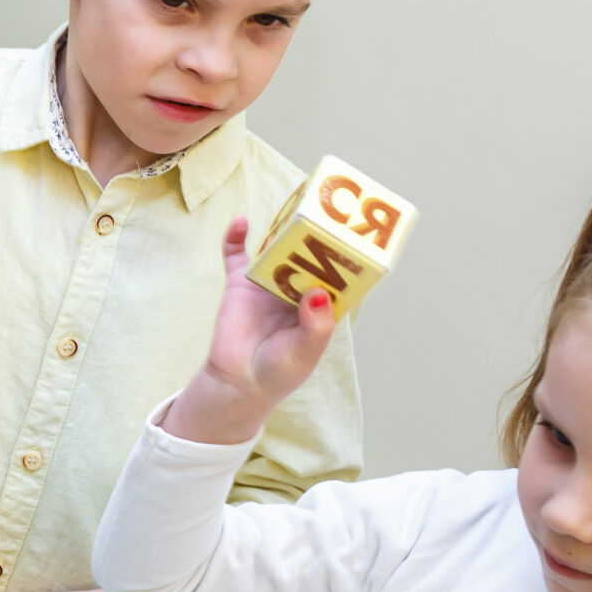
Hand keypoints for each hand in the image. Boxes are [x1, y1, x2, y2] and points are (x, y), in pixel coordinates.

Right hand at [160, 217, 340, 447]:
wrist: (237, 382)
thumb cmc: (278, 371)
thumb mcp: (305, 352)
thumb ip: (316, 326)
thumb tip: (317, 292)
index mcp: (320, 305)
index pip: (337, 274)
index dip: (346, 256)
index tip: (355, 236)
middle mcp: (296, 289)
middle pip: (309, 255)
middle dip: (316, 235)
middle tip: (323, 212)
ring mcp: (268, 284)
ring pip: (277, 249)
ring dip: (283, 230)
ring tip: (291, 209)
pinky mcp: (240, 284)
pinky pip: (237, 256)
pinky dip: (236, 238)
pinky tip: (240, 222)